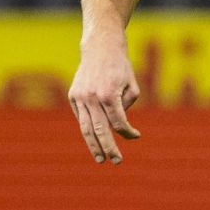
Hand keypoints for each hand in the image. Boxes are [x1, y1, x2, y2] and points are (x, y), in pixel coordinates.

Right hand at [68, 39, 142, 163]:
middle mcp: (92, 97)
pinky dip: (89, 130)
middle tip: (117, 161)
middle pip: (101, 131)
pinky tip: (95, 139)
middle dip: (109, 148)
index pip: (118, 123)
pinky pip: (82, 118)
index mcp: (109, 95)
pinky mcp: (73, 96)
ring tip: (101, 159)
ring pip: (86, 128)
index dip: (128, 133)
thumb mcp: (131, 86)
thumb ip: (126, 108)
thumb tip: (117, 126)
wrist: (100, 48)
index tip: (136, 135)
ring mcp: (80, 97)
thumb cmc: (120, 67)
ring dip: (94, 146)